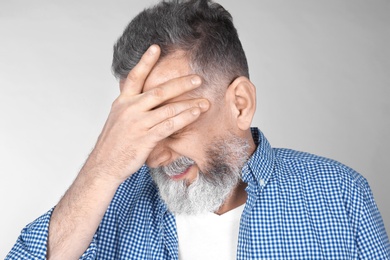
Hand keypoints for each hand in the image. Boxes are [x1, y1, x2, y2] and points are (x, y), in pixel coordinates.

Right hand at [87, 45, 208, 181]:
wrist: (104, 165)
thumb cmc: (113, 144)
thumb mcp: (118, 119)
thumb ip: (131, 106)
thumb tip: (143, 99)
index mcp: (122, 102)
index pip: (135, 77)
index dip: (145, 61)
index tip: (156, 48)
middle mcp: (130, 109)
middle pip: (159, 91)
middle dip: (181, 83)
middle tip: (197, 78)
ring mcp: (138, 123)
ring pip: (168, 108)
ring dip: (189, 103)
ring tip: (204, 101)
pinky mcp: (146, 138)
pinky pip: (169, 125)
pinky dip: (184, 118)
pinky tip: (195, 114)